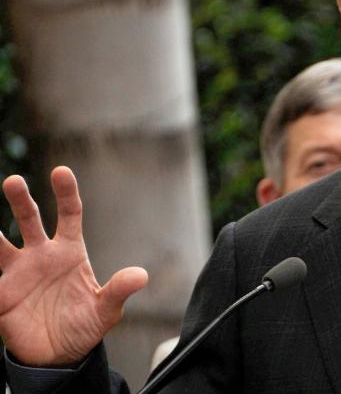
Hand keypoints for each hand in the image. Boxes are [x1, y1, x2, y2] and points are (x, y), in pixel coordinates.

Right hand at [0, 166, 147, 366]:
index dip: (66, 193)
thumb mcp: (106, 310)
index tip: (61, 171)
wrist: (59, 355)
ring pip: (0, 243)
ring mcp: (19, 271)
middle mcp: (42, 255)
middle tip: (14, 182)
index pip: (70, 214)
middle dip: (21, 200)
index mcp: (70, 252)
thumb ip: (119, 291)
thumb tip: (141, 275)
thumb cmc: (84, 326)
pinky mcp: (1, 292)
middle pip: (30, 219)